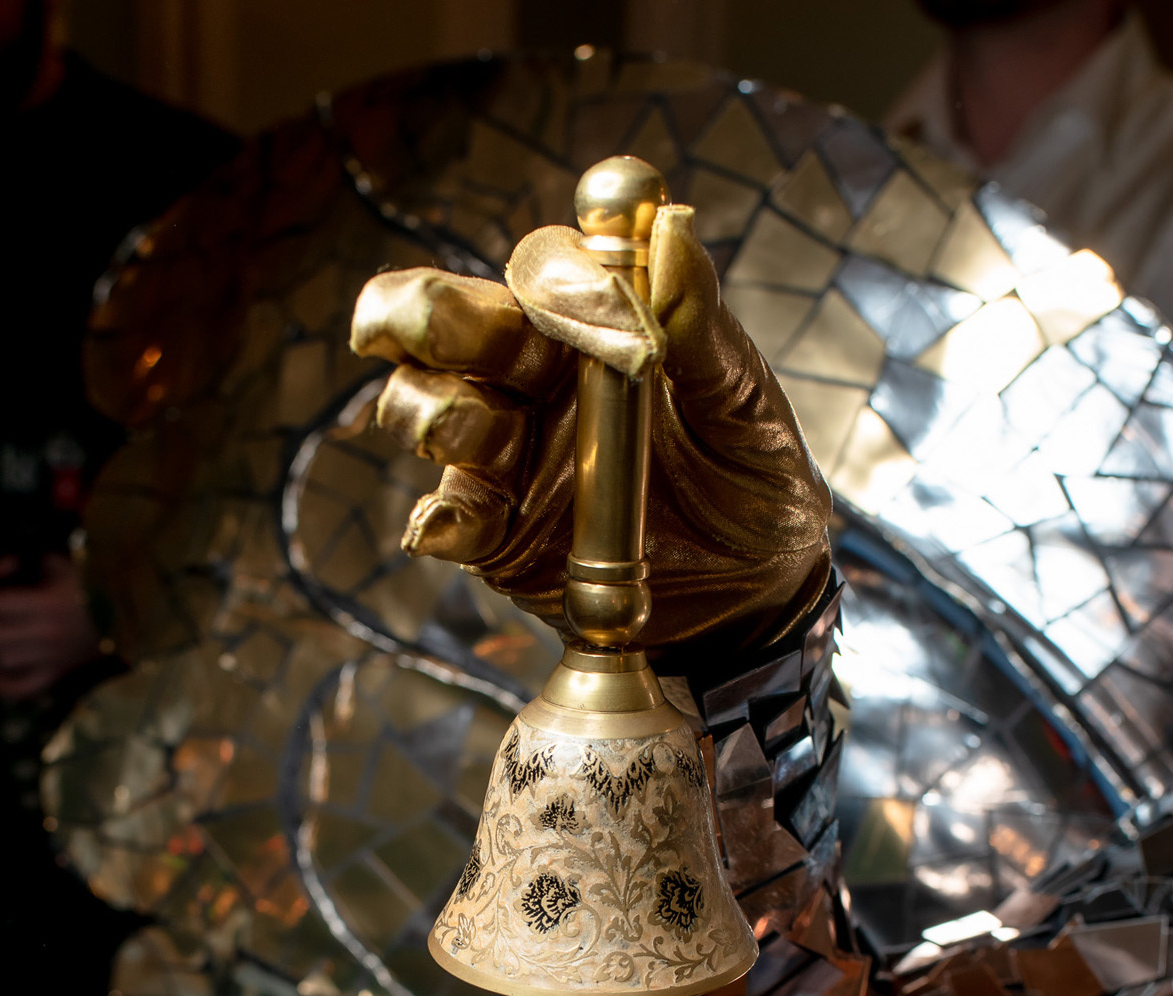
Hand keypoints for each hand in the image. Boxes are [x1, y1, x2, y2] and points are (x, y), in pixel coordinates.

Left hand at [0, 554, 100, 700]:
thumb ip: (21, 562)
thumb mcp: (57, 563)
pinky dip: (2, 684)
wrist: (126, 617)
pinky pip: (22, 688)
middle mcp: (48, 635)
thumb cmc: (90, 586)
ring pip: (1, 659)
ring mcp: (52, 658)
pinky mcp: (57, 674)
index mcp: (49, 604)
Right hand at [350, 207, 831, 651]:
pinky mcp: (495, 536)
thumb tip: (670, 226)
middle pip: (443, 324)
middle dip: (419, 314)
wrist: (755, 593)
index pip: (538, 271)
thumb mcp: (744, 403)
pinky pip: (447, 519)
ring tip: (483, 437)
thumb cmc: (753, 480)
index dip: (549, 278)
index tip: (583, 302)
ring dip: (435, 414)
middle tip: (416, 321)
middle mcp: (531, 381)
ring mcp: (504, 457)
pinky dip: (441, 521)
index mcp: (590, 327)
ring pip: (425, 409)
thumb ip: (700, 326)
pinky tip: (454, 530)